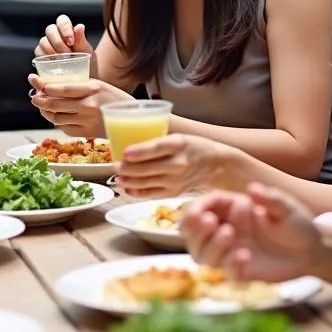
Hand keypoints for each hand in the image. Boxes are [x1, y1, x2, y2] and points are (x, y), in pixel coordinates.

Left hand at [28, 74, 124, 137]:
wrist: (130, 118)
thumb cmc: (113, 98)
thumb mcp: (97, 84)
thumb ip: (77, 85)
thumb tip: (50, 86)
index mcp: (92, 89)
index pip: (62, 88)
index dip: (44, 85)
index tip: (34, 80)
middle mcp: (89, 106)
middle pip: (55, 104)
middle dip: (39, 99)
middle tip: (33, 95)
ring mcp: (87, 121)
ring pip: (56, 117)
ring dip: (45, 111)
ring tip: (41, 105)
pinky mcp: (86, 133)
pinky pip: (64, 128)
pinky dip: (56, 121)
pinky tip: (54, 115)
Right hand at [35, 14, 95, 59]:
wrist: (79, 76)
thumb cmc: (84, 60)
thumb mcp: (85, 50)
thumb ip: (81, 38)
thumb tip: (79, 26)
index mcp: (66, 29)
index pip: (62, 20)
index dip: (65, 29)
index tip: (71, 42)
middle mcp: (55, 34)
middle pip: (50, 30)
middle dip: (58, 42)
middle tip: (67, 54)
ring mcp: (46, 43)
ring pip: (43, 41)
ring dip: (53, 51)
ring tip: (62, 61)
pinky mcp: (40, 53)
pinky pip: (39, 52)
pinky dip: (46, 58)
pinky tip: (55, 65)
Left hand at [117, 134, 233, 198]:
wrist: (216, 165)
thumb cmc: (194, 146)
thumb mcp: (179, 137)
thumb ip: (158, 141)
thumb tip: (128, 140)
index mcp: (179, 144)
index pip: (156, 148)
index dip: (139, 151)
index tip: (124, 153)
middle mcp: (178, 163)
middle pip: (147, 168)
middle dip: (127, 168)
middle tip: (114, 164)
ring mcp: (176, 180)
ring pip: (146, 182)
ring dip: (128, 180)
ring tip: (117, 176)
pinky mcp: (174, 192)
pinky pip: (151, 193)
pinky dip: (137, 191)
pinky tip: (127, 187)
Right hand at [181, 183, 319, 282]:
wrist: (312, 251)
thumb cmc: (296, 224)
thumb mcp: (286, 208)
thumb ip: (269, 198)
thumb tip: (252, 189)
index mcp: (230, 208)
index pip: (202, 206)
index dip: (195, 209)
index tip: (201, 213)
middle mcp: (224, 228)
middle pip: (190, 231)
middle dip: (193, 228)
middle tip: (209, 223)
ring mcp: (229, 251)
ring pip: (200, 253)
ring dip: (210, 246)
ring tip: (230, 235)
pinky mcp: (238, 270)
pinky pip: (224, 271)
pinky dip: (230, 265)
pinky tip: (245, 257)